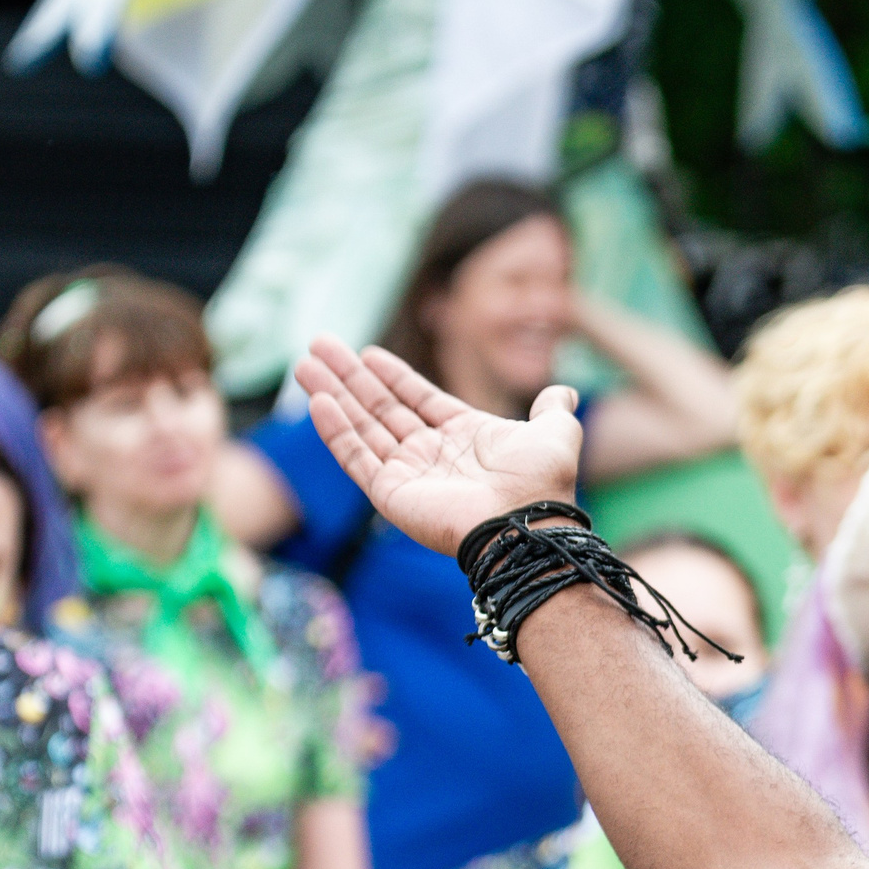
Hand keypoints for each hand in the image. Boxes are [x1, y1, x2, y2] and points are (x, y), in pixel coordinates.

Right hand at [293, 337, 582, 557]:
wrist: (526, 523)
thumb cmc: (541, 481)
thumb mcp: (556, 433)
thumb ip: (552, 410)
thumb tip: (562, 393)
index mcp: (465, 436)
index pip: (419, 400)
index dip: (393, 376)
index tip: (368, 353)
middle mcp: (433, 454)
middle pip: (381, 408)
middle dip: (350, 378)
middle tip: (319, 345)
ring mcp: (409, 474)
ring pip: (361, 428)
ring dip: (332, 395)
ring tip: (305, 365)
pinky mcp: (391, 495)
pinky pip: (357, 458)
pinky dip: (337, 431)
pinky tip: (318, 402)